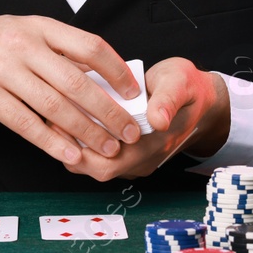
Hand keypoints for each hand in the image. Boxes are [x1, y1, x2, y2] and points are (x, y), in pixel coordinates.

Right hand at [0, 13, 144, 166]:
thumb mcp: (21, 32)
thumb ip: (55, 49)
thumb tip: (97, 73)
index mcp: (39, 27)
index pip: (89, 46)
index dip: (116, 71)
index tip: (133, 92)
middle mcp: (24, 45)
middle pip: (78, 81)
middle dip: (109, 110)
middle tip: (129, 131)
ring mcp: (4, 70)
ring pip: (56, 105)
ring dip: (86, 131)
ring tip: (107, 148)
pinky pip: (26, 123)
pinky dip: (52, 141)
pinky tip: (70, 154)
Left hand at [62, 56, 230, 181]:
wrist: (200, 100)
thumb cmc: (187, 89)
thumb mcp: (180, 83)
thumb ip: (168, 99)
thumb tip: (157, 118)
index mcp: (152, 146)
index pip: (108, 164)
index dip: (80, 149)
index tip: (62, 123)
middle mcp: (141, 160)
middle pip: (95, 168)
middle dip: (69, 147)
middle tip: (53, 118)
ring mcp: (134, 159)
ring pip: (94, 164)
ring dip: (74, 144)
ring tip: (59, 116)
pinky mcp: (128, 153)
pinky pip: (100, 156)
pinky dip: (83, 141)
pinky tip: (74, 117)